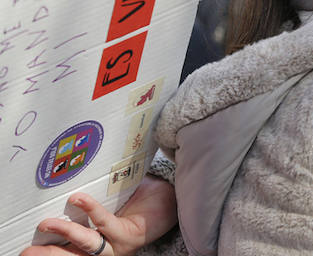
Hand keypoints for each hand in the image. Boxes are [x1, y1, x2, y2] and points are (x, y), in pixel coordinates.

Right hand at [21, 176, 176, 255]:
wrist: (169, 197)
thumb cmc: (138, 198)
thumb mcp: (109, 199)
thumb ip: (91, 198)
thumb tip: (66, 178)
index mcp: (96, 241)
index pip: (69, 249)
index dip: (50, 250)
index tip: (28, 248)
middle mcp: (104, 248)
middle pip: (73, 254)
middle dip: (49, 253)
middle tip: (28, 250)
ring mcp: (116, 244)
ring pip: (86, 243)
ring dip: (66, 233)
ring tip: (46, 222)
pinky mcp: (129, 236)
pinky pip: (106, 223)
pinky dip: (91, 211)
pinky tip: (78, 199)